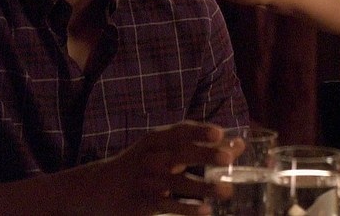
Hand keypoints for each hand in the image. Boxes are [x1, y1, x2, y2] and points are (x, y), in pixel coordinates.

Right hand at [94, 121, 245, 214]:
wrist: (100, 188)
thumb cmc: (144, 164)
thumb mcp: (165, 150)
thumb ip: (200, 146)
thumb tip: (239, 144)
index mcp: (155, 140)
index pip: (178, 132)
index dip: (198, 131)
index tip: (219, 133)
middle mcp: (150, 157)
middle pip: (179, 154)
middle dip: (204, 154)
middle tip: (228, 157)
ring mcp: (146, 180)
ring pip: (176, 183)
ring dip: (203, 187)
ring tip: (227, 191)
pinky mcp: (143, 202)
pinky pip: (168, 205)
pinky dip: (188, 209)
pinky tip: (207, 211)